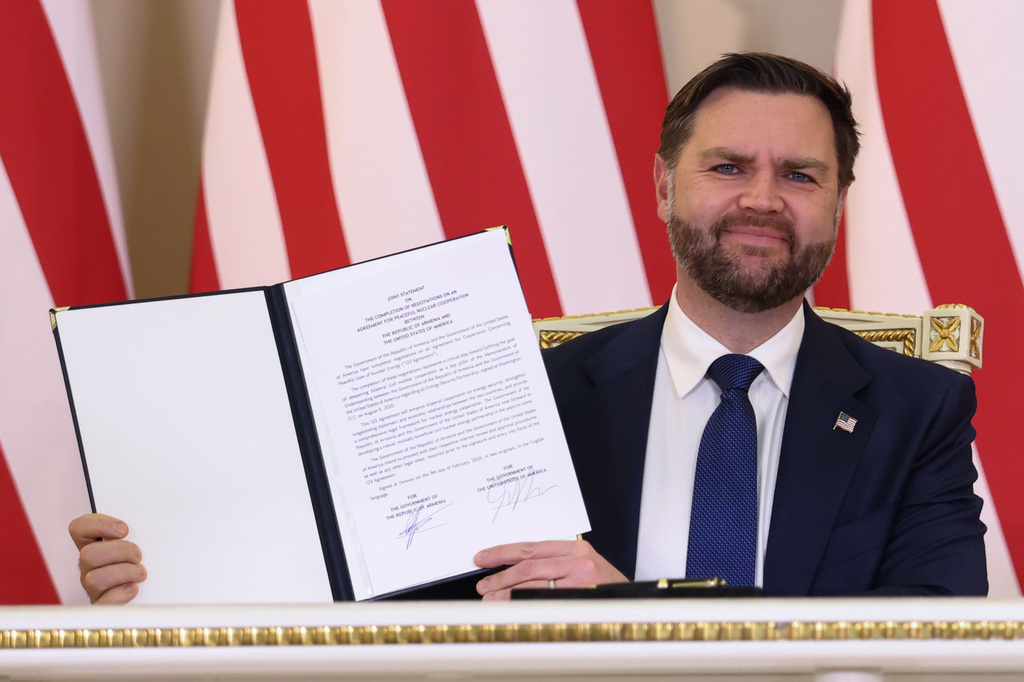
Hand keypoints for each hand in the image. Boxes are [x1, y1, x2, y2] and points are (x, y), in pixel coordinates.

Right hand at [68, 513, 145, 603]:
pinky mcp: (101, 607)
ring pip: (94, 578)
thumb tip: (150, 525)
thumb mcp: (139, 544)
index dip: (98, 525)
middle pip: (88, 554)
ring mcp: (92, 588)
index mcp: (95, 546)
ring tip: (140, 573)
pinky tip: (133, 588)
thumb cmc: (142, 565)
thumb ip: (136, 534)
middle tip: (138, 555)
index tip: (124, 530)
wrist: (150, 597)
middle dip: (120, 552)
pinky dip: (121, 594)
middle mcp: (90, 566)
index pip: (79, 529)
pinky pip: (102, 603)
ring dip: (124, 573)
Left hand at [473, 539, 627, 599]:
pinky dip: (522, 603)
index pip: (531, 547)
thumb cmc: (606, 588)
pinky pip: (543, 600)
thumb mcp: (583, 567)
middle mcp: (577, 560)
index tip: (483, 558)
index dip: (503, 552)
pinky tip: (510, 607)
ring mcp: (579, 579)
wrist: (634, 604)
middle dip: (500, 575)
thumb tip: (516, 570)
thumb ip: (555, 563)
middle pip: (527, 565)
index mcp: (575, 548)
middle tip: (483, 584)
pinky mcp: (579, 597)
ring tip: (490, 598)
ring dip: (506, 592)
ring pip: (531, 583)